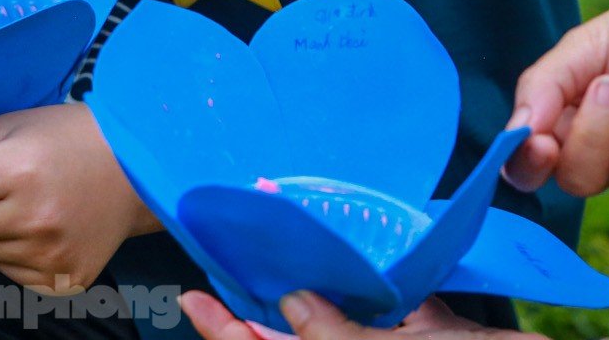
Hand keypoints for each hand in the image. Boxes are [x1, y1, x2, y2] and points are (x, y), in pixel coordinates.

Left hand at [181, 290, 542, 339]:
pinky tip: (336, 274)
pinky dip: (350, 303)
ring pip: (321, 334)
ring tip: (258, 275)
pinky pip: (372, 320)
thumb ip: (339, 335)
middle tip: (209, 289)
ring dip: (291, 311)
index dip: (226, 332)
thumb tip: (292, 305)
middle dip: (249, 322)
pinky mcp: (415, 338)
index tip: (193, 300)